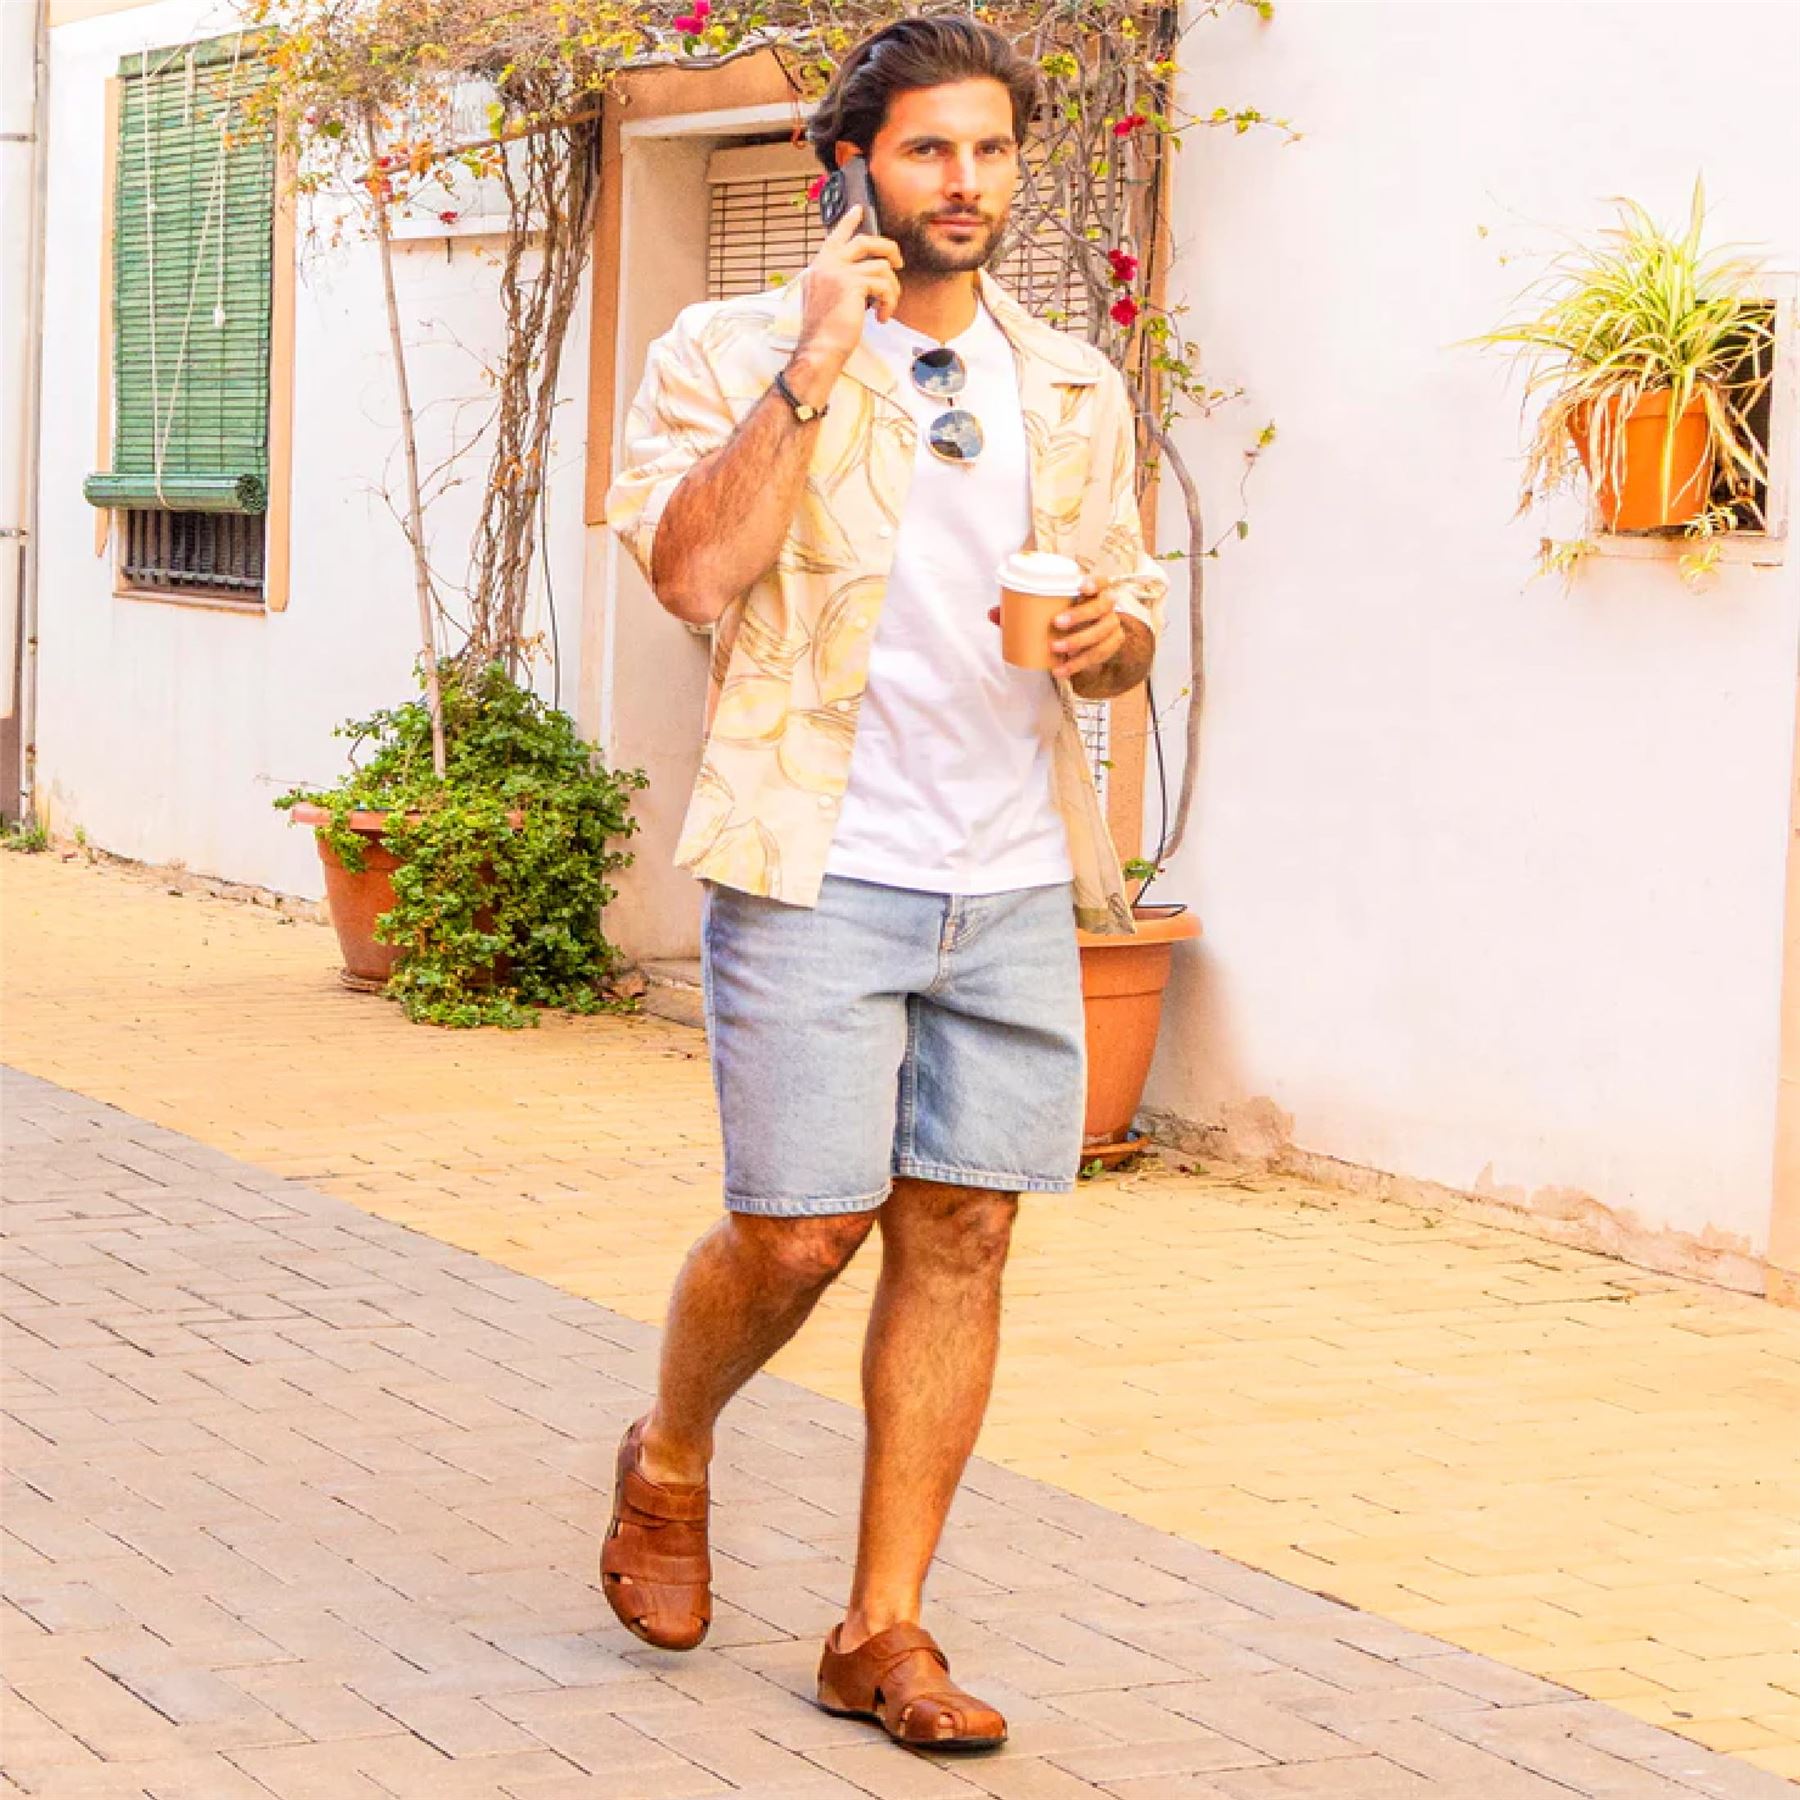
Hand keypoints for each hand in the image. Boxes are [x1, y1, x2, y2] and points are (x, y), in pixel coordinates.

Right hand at [789, 206, 903, 393]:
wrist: (819, 349)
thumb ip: (838, 284)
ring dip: (891, 289)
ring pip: (881, 267)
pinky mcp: (853, 284)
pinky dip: (889, 302)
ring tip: (887, 308)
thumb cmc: (824, 334)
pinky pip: (884, 284)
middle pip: (866, 241)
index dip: (849, 221)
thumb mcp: (826, 301)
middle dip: (888, 249)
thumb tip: (865, 281)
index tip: (859, 209)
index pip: (835, 236)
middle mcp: (827, 264)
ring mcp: (839, 272)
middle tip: (899, 262)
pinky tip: (882, 317)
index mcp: (819, 267)